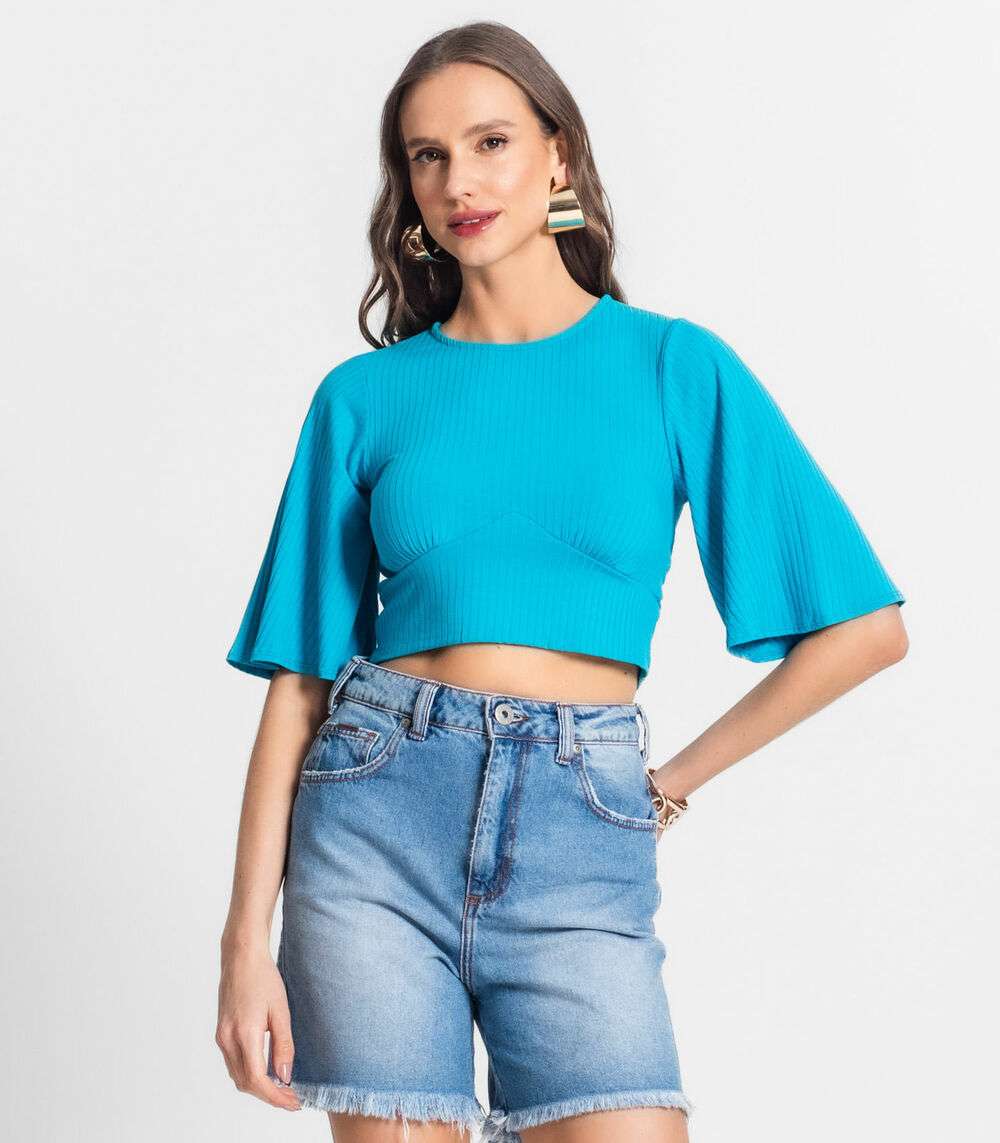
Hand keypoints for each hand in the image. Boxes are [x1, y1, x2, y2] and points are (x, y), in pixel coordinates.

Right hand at [216, 942, 300, 1110]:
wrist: (241, 957)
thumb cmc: (263, 977)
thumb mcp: (280, 1010)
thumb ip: (283, 1045)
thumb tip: (285, 1075)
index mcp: (244, 1034)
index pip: (257, 1080)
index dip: (276, 1097)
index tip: (293, 1102)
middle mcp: (227, 1040)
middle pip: (246, 1083)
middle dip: (269, 1095)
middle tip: (292, 1097)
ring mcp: (221, 1037)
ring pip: (238, 1076)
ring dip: (259, 1086)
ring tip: (283, 1086)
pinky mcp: (221, 1033)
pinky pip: (234, 1063)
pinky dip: (250, 1073)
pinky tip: (267, 1069)